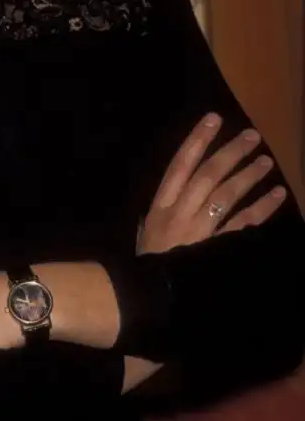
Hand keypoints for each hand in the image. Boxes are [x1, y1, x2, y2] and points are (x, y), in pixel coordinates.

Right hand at [137, 113, 285, 253]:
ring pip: (226, 195)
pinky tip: (276, 194)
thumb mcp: (144, 236)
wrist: (148, 301)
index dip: (197, 140)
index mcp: (161, 206)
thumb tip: (171, 195)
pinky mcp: (217, 250)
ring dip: (248, 175)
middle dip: (230, 153)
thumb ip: (157, 214)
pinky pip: (242, 224)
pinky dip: (261, 208)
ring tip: (266, 160)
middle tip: (251, 136)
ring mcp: (200, 231)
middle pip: (208, 175)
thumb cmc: (145, 266)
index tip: (213, 119)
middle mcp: (180, 212)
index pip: (180, 165)